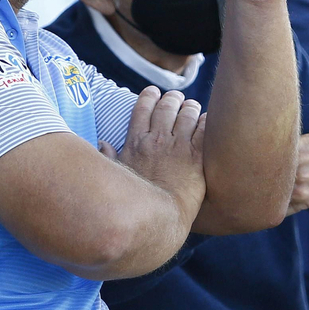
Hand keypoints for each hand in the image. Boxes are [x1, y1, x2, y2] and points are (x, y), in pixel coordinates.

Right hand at [102, 86, 206, 222]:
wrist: (162, 217)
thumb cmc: (138, 200)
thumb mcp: (117, 177)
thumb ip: (109, 157)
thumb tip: (101, 144)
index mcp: (137, 142)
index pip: (143, 108)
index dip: (150, 96)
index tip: (153, 92)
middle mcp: (157, 139)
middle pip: (167, 106)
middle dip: (172, 98)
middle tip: (176, 98)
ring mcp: (178, 146)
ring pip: (187, 114)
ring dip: (191, 107)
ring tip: (192, 107)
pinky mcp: (197, 156)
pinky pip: (204, 129)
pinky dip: (206, 121)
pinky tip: (208, 119)